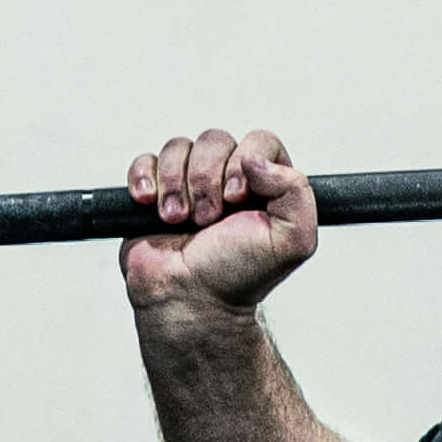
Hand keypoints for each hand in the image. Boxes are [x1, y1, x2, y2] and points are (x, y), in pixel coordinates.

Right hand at [120, 127, 317, 335]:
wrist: (190, 301)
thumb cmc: (237, 276)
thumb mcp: (292, 240)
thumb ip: (296, 191)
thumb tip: (256, 159)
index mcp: (265, 185)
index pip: (259, 142)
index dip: (244, 162)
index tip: (236, 199)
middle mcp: (228, 179)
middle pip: (214, 141)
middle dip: (205, 181)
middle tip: (206, 220)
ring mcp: (189, 184)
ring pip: (178, 148)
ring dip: (175, 186)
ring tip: (177, 221)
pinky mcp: (155, 193)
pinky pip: (145, 162)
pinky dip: (144, 178)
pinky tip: (149, 205)